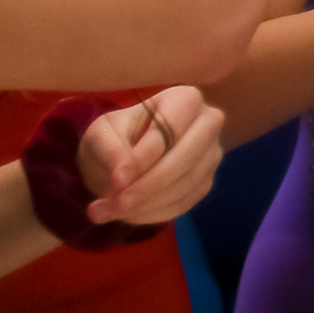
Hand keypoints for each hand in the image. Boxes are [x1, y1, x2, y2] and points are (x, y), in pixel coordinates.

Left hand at [74, 87, 225, 226]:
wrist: (122, 157)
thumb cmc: (114, 136)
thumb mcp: (101, 134)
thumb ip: (110, 151)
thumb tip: (123, 179)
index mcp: (184, 98)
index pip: (169, 129)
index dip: (143, 158)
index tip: (116, 180)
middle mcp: (208, 123)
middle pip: (185, 158)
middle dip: (148, 185)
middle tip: (116, 204)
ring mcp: (212, 155)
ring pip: (185, 184)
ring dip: (146, 204)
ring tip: (108, 212)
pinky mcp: (206, 182)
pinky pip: (184, 203)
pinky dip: (153, 213)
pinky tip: (128, 214)